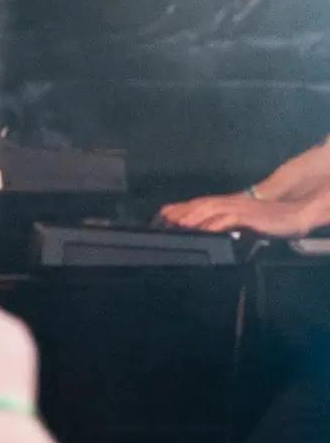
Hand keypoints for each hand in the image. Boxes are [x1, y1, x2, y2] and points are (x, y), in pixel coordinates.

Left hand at [157, 192, 317, 236]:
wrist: (290, 212)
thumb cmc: (261, 220)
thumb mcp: (233, 223)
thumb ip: (216, 227)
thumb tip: (197, 239)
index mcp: (216, 205)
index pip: (186, 207)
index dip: (168, 216)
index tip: (153, 229)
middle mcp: (221, 203)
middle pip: (192, 207)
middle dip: (173, 217)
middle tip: (157, 229)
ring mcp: (234, 207)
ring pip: (206, 210)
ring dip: (190, 219)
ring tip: (176, 228)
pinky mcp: (246, 216)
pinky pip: (227, 219)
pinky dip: (214, 225)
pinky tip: (205, 232)